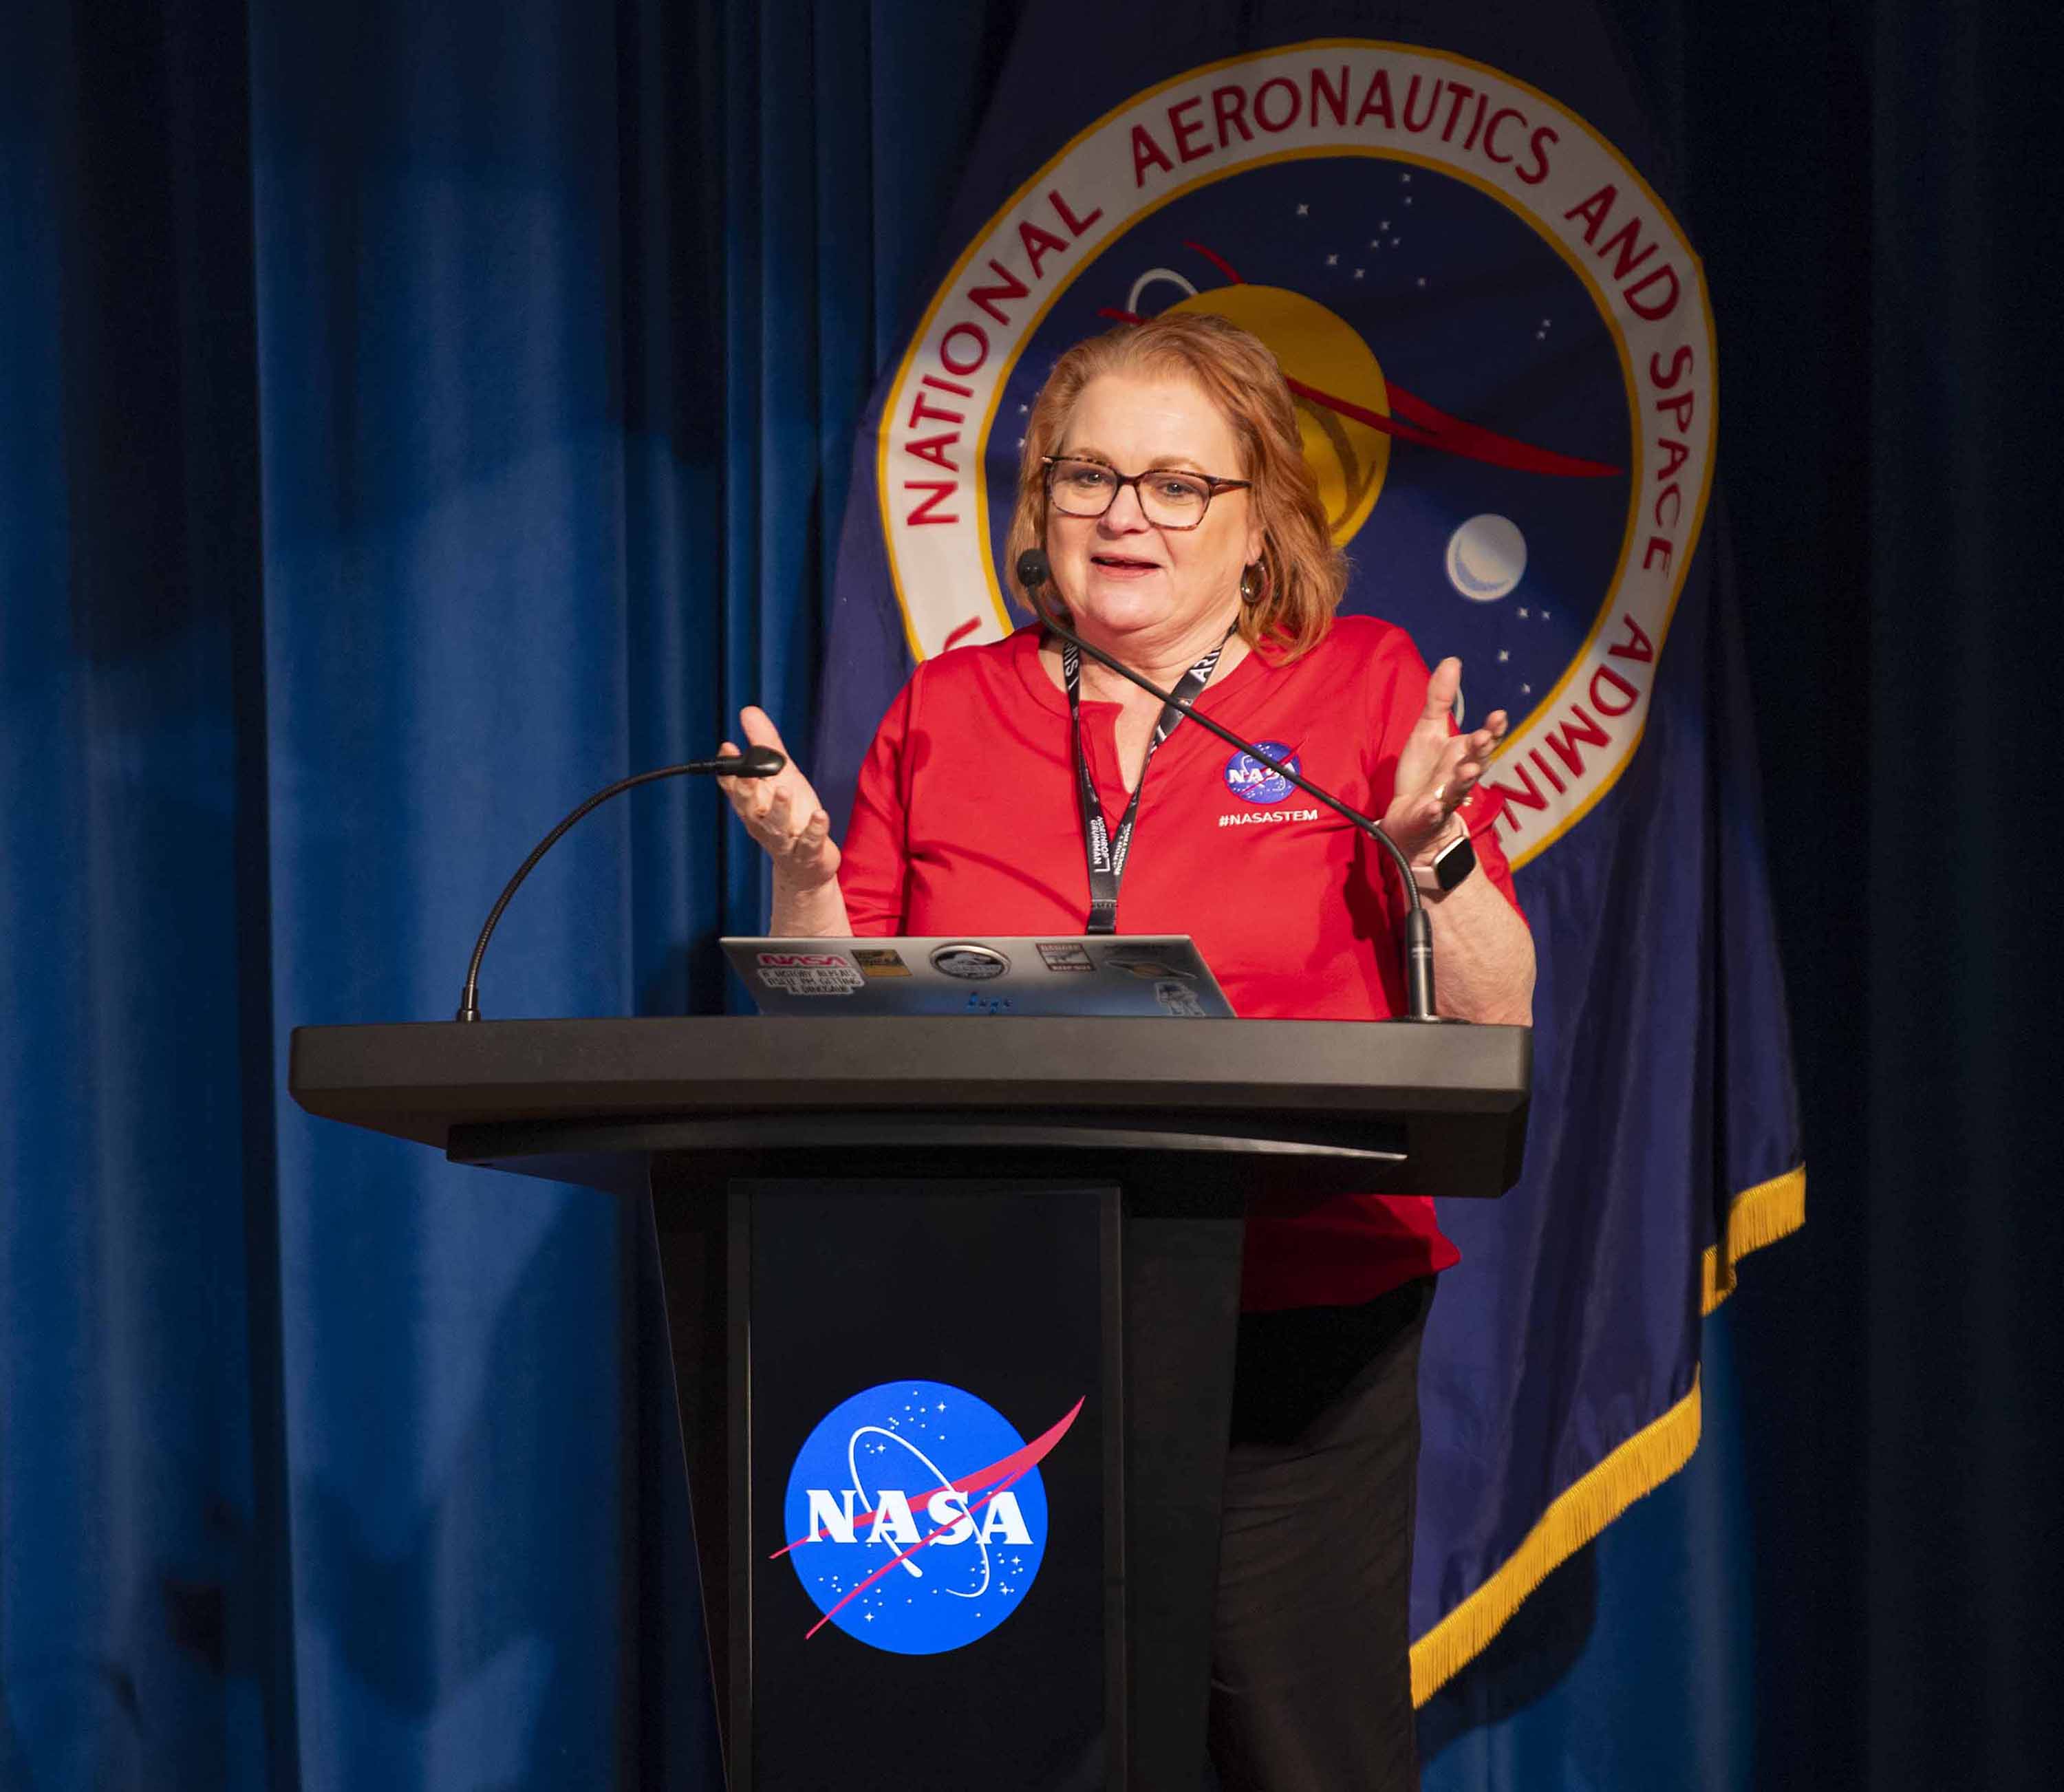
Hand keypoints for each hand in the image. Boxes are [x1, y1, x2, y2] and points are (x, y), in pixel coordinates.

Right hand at [716, 706, 839, 891]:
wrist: (806, 865)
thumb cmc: (791, 816)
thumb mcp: (781, 776)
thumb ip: (766, 746)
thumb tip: (748, 711)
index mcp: (752, 804)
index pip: (735, 786)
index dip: (730, 768)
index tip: (728, 747)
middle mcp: (762, 822)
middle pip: (750, 806)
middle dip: (747, 789)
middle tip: (748, 772)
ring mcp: (785, 840)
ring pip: (777, 826)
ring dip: (780, 808)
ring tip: (784, 789)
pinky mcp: (807, 853)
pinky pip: (810, 842)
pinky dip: (815, 829)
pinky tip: (821, 815)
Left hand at [1381, 657, 1506, 861]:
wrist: (1409, 816)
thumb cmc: (1424, 773)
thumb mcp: (1428, 730)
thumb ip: (1440, 699)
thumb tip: (1453, 660)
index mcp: (1464, 754)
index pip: (1485, 740)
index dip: (1494, 729)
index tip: (1499, 715)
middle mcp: (1461, 776)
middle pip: (1477, 763)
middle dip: (1481, 751)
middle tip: (1484, 738)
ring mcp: (1446, 798)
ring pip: (1460, 789)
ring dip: (1465, 779)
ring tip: (1468, 770)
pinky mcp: (1428, 817)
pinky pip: (1433, 815)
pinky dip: (1434, 811)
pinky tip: (1434, 807)